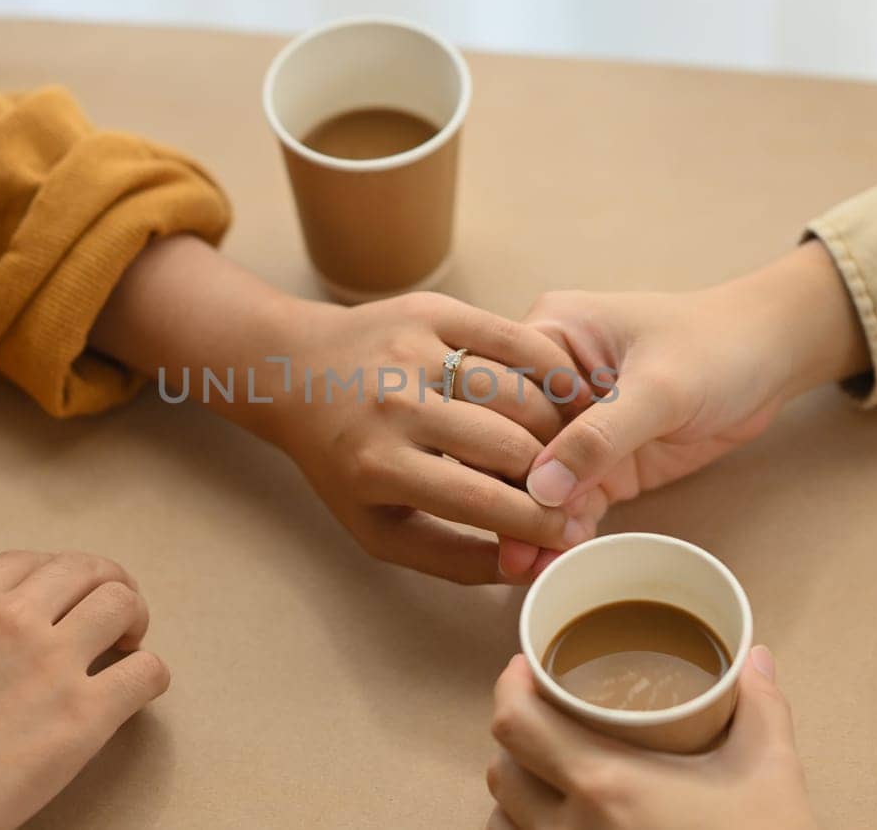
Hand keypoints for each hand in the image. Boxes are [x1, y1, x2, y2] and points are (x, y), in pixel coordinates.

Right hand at [0, 551, 168, 829]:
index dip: (64, 573)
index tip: (74, 592)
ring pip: (121, 604)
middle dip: (110, 583)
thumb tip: (5, 632)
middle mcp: (13, 620)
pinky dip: (152, 673)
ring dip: (135, 618)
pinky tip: (140, 686)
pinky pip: (146, 670)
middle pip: (86, 569)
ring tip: (129, 643)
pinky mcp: (85, 711)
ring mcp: (52, 662)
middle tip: (118, 613)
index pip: (35, 561)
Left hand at [92, 236, 586, 584]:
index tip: (571, 534)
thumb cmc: (348, 463)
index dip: (541, 524)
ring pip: (521, 393)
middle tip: (578, 490)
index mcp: (379, 466)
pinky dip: (553, 370)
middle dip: (556, 477)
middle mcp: (395, 405)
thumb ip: (459, 558)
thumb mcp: (384, 528)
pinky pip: (516, 340)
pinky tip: (570, 396)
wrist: (298, 372)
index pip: (485, 502)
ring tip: (572, 449)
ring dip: (560, 426)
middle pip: (511, 446)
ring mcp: (414, 351)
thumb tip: (535, 567)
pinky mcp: (432, 309)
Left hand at [485, 648, 816, 829]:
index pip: (516, 725)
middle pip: (502, 771)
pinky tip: (563, 819)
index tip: (528, 668)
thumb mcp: (770, 775)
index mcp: (607, 785)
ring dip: (517, 790)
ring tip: (550, 768)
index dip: (510, 687)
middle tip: (547, 712)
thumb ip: (760, 707)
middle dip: (516, 734)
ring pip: (503, 821)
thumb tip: (755, 657)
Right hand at [502, 242, 869, 574]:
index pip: (499, 396)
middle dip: (508, 496)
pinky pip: (572, 500)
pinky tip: (551, 562)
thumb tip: (541, 488)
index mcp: (547, 335)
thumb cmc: (718, 345)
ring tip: (522, 569)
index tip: (491, 497)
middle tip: (506, 549)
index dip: (492, 447)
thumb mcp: (659, 387)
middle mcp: (549, 380)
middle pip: (510, 444)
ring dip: (532, 523)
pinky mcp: (602, 461)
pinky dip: (563, 529)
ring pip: (538, 480)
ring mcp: (575, 424)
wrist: (773, 360)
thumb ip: (601, 436)